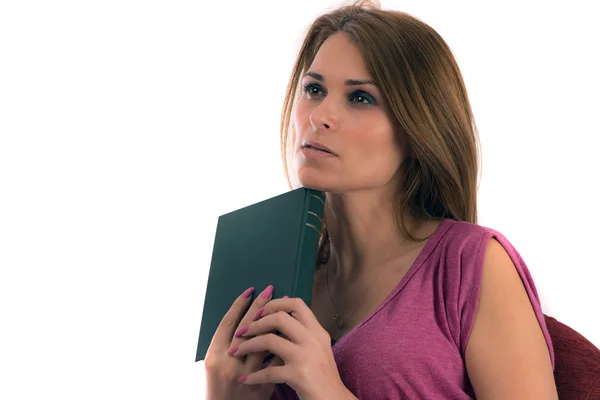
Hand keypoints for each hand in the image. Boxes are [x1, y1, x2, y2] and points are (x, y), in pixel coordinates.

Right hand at [203, 285, 283, 399]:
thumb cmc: (219, 387)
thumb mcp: (216, 364)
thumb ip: (227, 343)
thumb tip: (248, 317)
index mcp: (213, 356)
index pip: (228, 323)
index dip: (239, 305)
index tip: (251, 290)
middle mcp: (227, 364)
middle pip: (248, 327)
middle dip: (260, 306)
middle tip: (269, 290)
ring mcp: (245, 375)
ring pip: (265, 343)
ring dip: (276, 322)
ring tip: (284, 307)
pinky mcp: (262, 387)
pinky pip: (276, 362)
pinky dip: (284, 346)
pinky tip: (292, 332)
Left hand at [229, 297, 355, 399]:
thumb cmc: (323, 376)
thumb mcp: (317, 348)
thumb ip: (302, 333)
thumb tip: (280, 315)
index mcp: (317, 331)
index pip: (296, 304)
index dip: (275, 303)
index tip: (259, 311)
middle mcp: (313, 339)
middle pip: (280, 318)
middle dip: (255, 322)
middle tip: (242, 331)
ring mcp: (306, 356)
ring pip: (269, 340)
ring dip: (247, 345)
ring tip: (236, 352)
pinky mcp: (299, 375)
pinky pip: (268, 371)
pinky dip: (253, 375)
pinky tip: (245, 379)